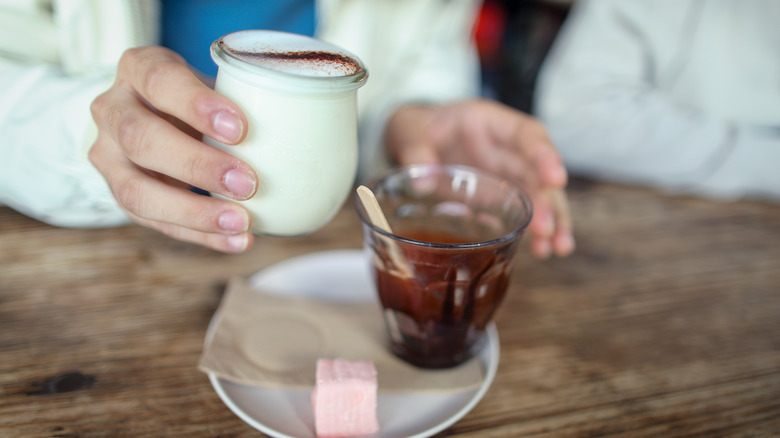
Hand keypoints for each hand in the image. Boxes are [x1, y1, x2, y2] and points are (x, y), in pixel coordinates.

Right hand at [89, 46, 256, 252]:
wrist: (157, 114)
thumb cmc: (197, 97)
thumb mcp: (213, 82)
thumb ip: (247, 98)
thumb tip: (316, 127)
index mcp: (138, 69)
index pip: (158, 80)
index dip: (196, 105)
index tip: (239, 128)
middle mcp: (112, 111)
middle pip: (141, 139)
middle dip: (197, 165)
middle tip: (247, 183)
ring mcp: (108, 157)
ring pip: (136, 191)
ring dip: (193, 212)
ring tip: (241, 221)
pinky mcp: (120, 195)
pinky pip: (155, 223)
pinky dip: (200, 235)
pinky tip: (237, 240)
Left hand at [385, 99, 574, 258]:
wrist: (413, 139)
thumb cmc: (416, 127)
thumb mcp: (407, 130)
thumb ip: (414, 150)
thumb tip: (422, 180)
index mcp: (489, 122)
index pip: (526, 134)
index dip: (544, 155)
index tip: (556, 179)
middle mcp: (505, 148)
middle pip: (537, 172)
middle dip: (548, 201)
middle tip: (547, 231)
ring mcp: (504, 173)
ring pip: (538, 195)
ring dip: (552, 221)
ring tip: (558, 248)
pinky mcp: (499, 197)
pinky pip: (522, 212)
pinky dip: (533, 232)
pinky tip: (543, 251)